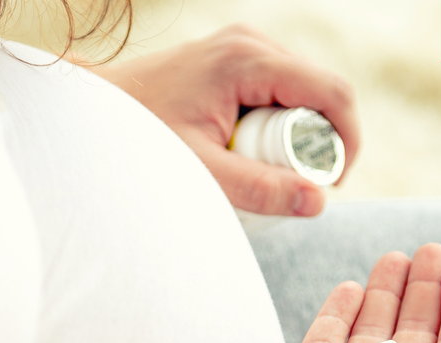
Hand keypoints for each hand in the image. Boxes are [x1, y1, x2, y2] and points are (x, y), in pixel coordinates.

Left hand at [97, 24, 359, 215]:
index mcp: (248, 60)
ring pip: (303, 90)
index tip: (333, 183)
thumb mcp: (201, 170)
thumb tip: (317, 202)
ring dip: (298, 133)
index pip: (332, 94)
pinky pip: (280, 88)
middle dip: (319, 141)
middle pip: (322, 91)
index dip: (346, 142)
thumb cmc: (141, 139)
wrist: (95, 113)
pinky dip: (278, 121)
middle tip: (290, 182)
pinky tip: (250, 147)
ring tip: (263, 166)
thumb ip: (258, 188)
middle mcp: (251, 42)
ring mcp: (243, 45)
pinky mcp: (235, 56)